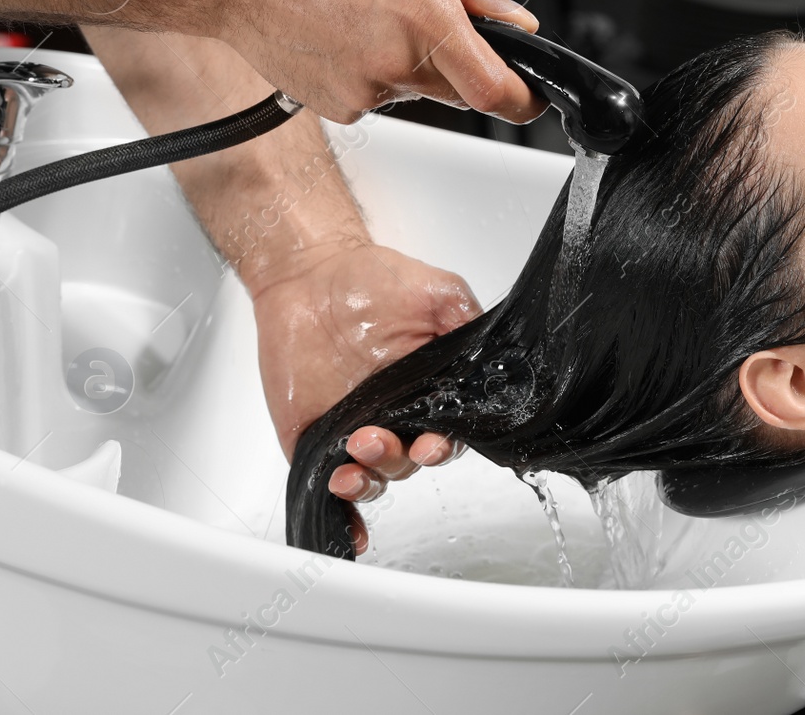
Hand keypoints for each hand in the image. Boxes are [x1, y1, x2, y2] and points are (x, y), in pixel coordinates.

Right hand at [195, 0, 548, 125]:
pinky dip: (374, 74)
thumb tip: (519, 23)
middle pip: (461, 91)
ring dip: (412, 65)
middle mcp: (397, 64)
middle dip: (461, 66)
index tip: (531, 95)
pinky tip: (345, 38)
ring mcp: (366, 92)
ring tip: (369, 18)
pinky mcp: (340, 108)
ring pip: (418, 94)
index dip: (523, 100)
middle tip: (425, 24)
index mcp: (425, 20)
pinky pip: (379, 99)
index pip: (495, 91)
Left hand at [251, 240, 480, 555]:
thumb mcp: (438, 293)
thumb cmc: (374, 279)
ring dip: (368, 480)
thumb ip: (468, 326)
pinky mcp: (315, 441)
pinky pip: (329, 490)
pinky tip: (348, 531)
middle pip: (411, 464)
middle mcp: (398, 418)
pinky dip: (341, 515)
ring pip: (374, 478)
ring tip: (355, 452)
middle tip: (380, 437)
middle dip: (400, 459)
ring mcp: (356, 432)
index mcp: (432, 392)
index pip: (448, 436)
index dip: (443, 448)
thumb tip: (495, 358)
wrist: (310, 273)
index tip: (431, 444)